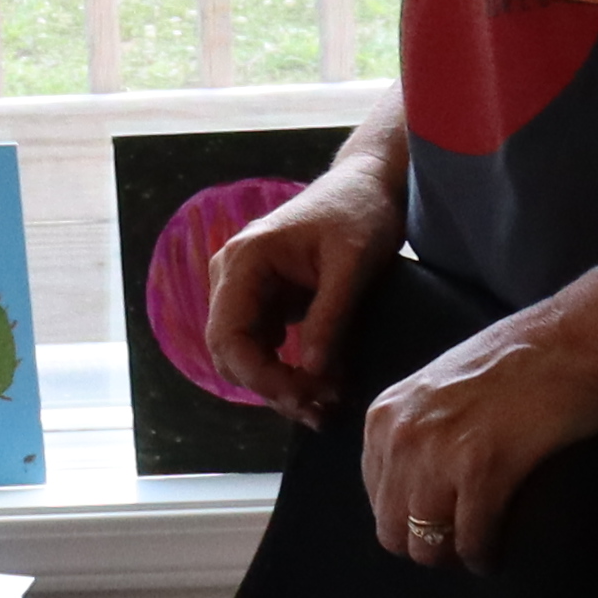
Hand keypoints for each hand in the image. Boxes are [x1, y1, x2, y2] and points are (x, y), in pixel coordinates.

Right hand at [198, 161, 400, 426]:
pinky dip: (289, 369)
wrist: (368, 184)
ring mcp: (247, 287)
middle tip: (319, 413)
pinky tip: (324, 384)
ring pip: (246, 354)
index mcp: (244, 261)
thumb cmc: (361, 212)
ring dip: (280, 385)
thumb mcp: (353, 265)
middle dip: (271, 388)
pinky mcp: (267, 298)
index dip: (260, 376)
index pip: (228, 336)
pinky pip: (265, 345)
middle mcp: (233, 275)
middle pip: (231, 352)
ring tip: (325, 406)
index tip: (305, 398)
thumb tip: (312, 373)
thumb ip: (330, 318)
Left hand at [354, 275, 597, 571]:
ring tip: (477, 551)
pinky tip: (495, 555)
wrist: (577, 342)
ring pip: (426, 543)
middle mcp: (400, 434)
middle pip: (393, 529)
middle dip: (425, 546)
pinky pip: (471, 538)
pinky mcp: (482, 468)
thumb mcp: (437, 389)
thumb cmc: (518, 363)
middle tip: (458, 546)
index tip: (436, 525)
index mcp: (383, 415)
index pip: (374, 497)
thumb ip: (414, 431)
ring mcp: (437, 451)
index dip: (405, 520)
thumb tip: (407, 488)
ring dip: (453, 556)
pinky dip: (483, 555)